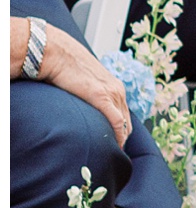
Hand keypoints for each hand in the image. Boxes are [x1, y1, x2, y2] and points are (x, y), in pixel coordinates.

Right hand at [11, 19, 130, 145]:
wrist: (56, 53)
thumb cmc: (65, 66)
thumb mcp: (82, 82)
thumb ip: (87, 94)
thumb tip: (80, 106)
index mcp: (114, 86)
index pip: (123, 114)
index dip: (121, 131)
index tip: (114, 145)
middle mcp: (118, 89)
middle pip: (127, 121)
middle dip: (122, 138)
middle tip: (114, 154)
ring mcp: (112, 92)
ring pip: (124, 124)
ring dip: (120, 140)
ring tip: (113, 154)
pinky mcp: (102, 96)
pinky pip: (116, 121)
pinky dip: (117, 135)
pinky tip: (114, 147)